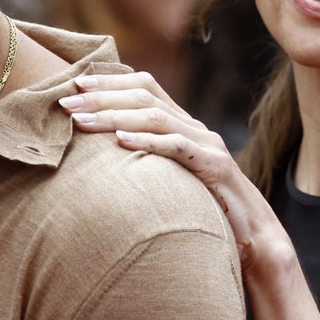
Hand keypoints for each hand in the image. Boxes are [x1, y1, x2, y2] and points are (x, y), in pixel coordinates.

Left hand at [59, 71, 288, 273]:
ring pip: (155, 116)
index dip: (110, 81)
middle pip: (145, 94)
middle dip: (101, 96)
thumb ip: (147, 161)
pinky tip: (121, 141)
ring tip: (80, 121)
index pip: (145, 86)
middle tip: (64, 102)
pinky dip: (147, 141)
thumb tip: (102, 155)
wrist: (255, 238)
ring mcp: (207, 144)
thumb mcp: (171, 179)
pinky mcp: (214, 166)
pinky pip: (177, 147)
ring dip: (112, 116)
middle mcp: (195, 127)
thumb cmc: (207, 212)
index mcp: (184, 125)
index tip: (75, 83)